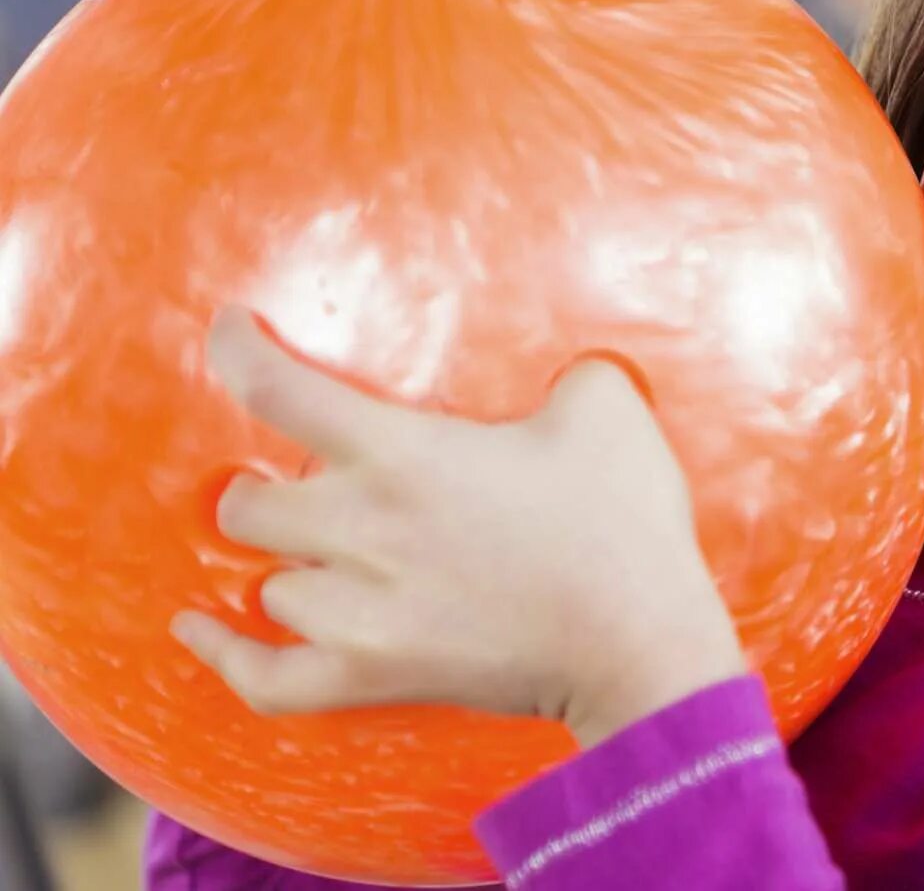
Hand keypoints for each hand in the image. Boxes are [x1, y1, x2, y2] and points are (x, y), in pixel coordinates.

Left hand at [173, 308, 748, 747]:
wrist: (638, 643)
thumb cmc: (622, 522)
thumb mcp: (608, 410)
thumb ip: (567, 376)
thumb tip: (560, 381)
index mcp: (400, 454)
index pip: (279, 389)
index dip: (237, 350)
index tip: (229, 329)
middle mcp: (359, 530)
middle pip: (248, 505)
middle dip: (267, 487)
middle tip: (307, 478)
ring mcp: (357, 613)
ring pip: (269, 584)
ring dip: (289, 563)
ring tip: (321, 553)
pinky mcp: (373, 676)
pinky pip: (266, 679)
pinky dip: (226, 656)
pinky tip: (201, 629)